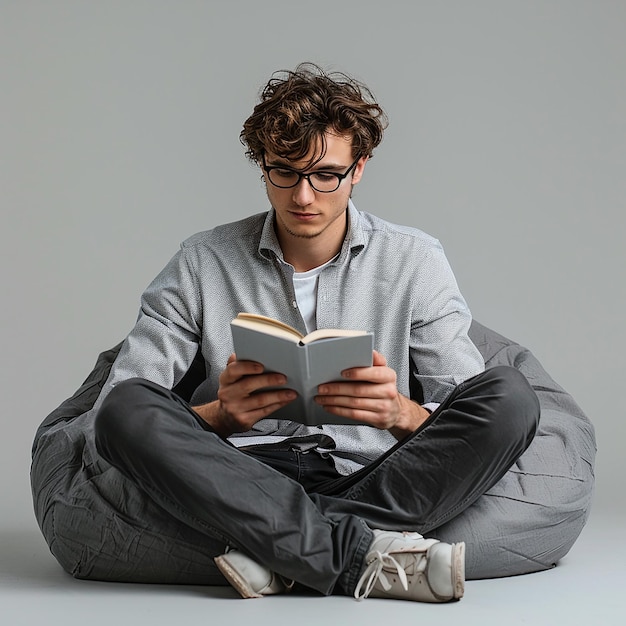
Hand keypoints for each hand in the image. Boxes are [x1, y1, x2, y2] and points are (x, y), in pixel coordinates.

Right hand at [192, 354, 296, 437]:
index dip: (247, 367)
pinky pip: (264, 411)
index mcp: (226, 380)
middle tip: (283, 378)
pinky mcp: (244, 420)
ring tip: (291, 392)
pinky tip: (285, 400)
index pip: (233, 370)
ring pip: (260, 401)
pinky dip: (277, 405)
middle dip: (268, 380)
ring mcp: (236, 408)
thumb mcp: (230, 379)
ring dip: (278, 395)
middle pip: (248, 385)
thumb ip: (237, 365)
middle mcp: (228, 394)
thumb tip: (241, 353)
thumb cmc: (232, 393)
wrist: (224, 417)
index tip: (262, 366)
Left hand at [314, 351, 429, 439]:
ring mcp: (384, 406)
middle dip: (337, 388)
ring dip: (334, 400)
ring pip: (354, 403)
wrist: (396, 411)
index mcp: (389, 376)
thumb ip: (374, 361)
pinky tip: (330, 407)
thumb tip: (368, 351)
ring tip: (322, 397)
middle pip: (358, 390)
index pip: (373, 372)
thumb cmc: (385, 388)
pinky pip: (354, 414)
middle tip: (322, 387)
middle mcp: (388, 391)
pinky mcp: (377, 419)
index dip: (357, 373)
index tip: (341, 372)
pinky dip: (339, 410)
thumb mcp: (383, 372)